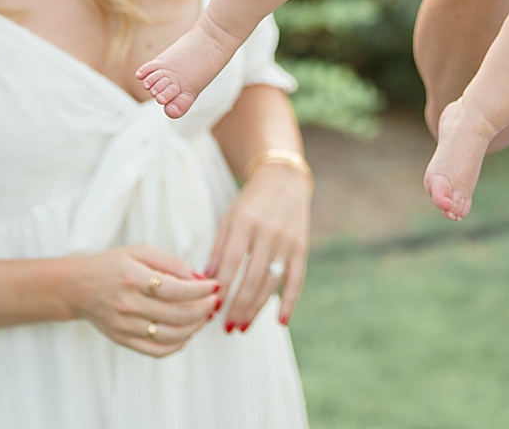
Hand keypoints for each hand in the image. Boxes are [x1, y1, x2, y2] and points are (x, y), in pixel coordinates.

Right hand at [62, 245, 219, 357]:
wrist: (77, 287)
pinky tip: (188, 332)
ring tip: (205, 316)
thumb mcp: (140, 251)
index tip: (216, 286)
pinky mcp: (123, 340)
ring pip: (171, 336)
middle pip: (177, 315)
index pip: (177, 290)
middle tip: (215, 301)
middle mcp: (128, 304)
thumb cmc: (112, 265)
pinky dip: (178, 345)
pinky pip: (157, 351)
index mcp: (133, 278)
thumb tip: (198, 278)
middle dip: (204, 309)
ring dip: (195, 328)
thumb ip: (171, 262)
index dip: (202, 290)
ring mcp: (125, 326)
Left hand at [208, 159, 311, 331]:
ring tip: (242, 327)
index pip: (231, 264)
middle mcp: (268, 233)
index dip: (221, 289)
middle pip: (252, 279)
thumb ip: (219, 249)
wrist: (284, 180)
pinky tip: (280, 321)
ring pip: (271, 284)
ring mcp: (288, 242)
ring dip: (256, 309)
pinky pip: (296, 280)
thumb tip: (206, 281)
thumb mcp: (229, 218)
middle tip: (226, 327)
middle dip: (238, 306)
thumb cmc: (250, 202)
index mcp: (246, 223)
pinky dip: (289, 302)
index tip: (210, 309)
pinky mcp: (302, 248)